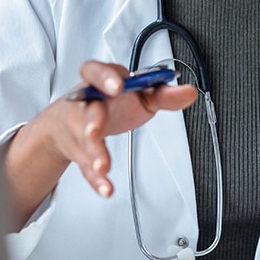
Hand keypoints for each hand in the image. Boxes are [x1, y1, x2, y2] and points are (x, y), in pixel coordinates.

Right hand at [27, 60, 196, 198]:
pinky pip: (86, 167)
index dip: (105, 78)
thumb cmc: (110, 104)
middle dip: (92, 121)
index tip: (118, 86)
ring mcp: (79, 129)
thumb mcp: (138, 94)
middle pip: (87, 110)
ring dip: (95, 154)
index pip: (96, 72)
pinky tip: (106, 188)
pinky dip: (96, 179)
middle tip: (95, 130)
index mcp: (101, 83)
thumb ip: (163, 94)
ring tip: (103, 166)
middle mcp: (86, 104)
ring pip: (84, 141)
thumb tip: (188, 92)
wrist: (71, 123)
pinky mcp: (79, 153)